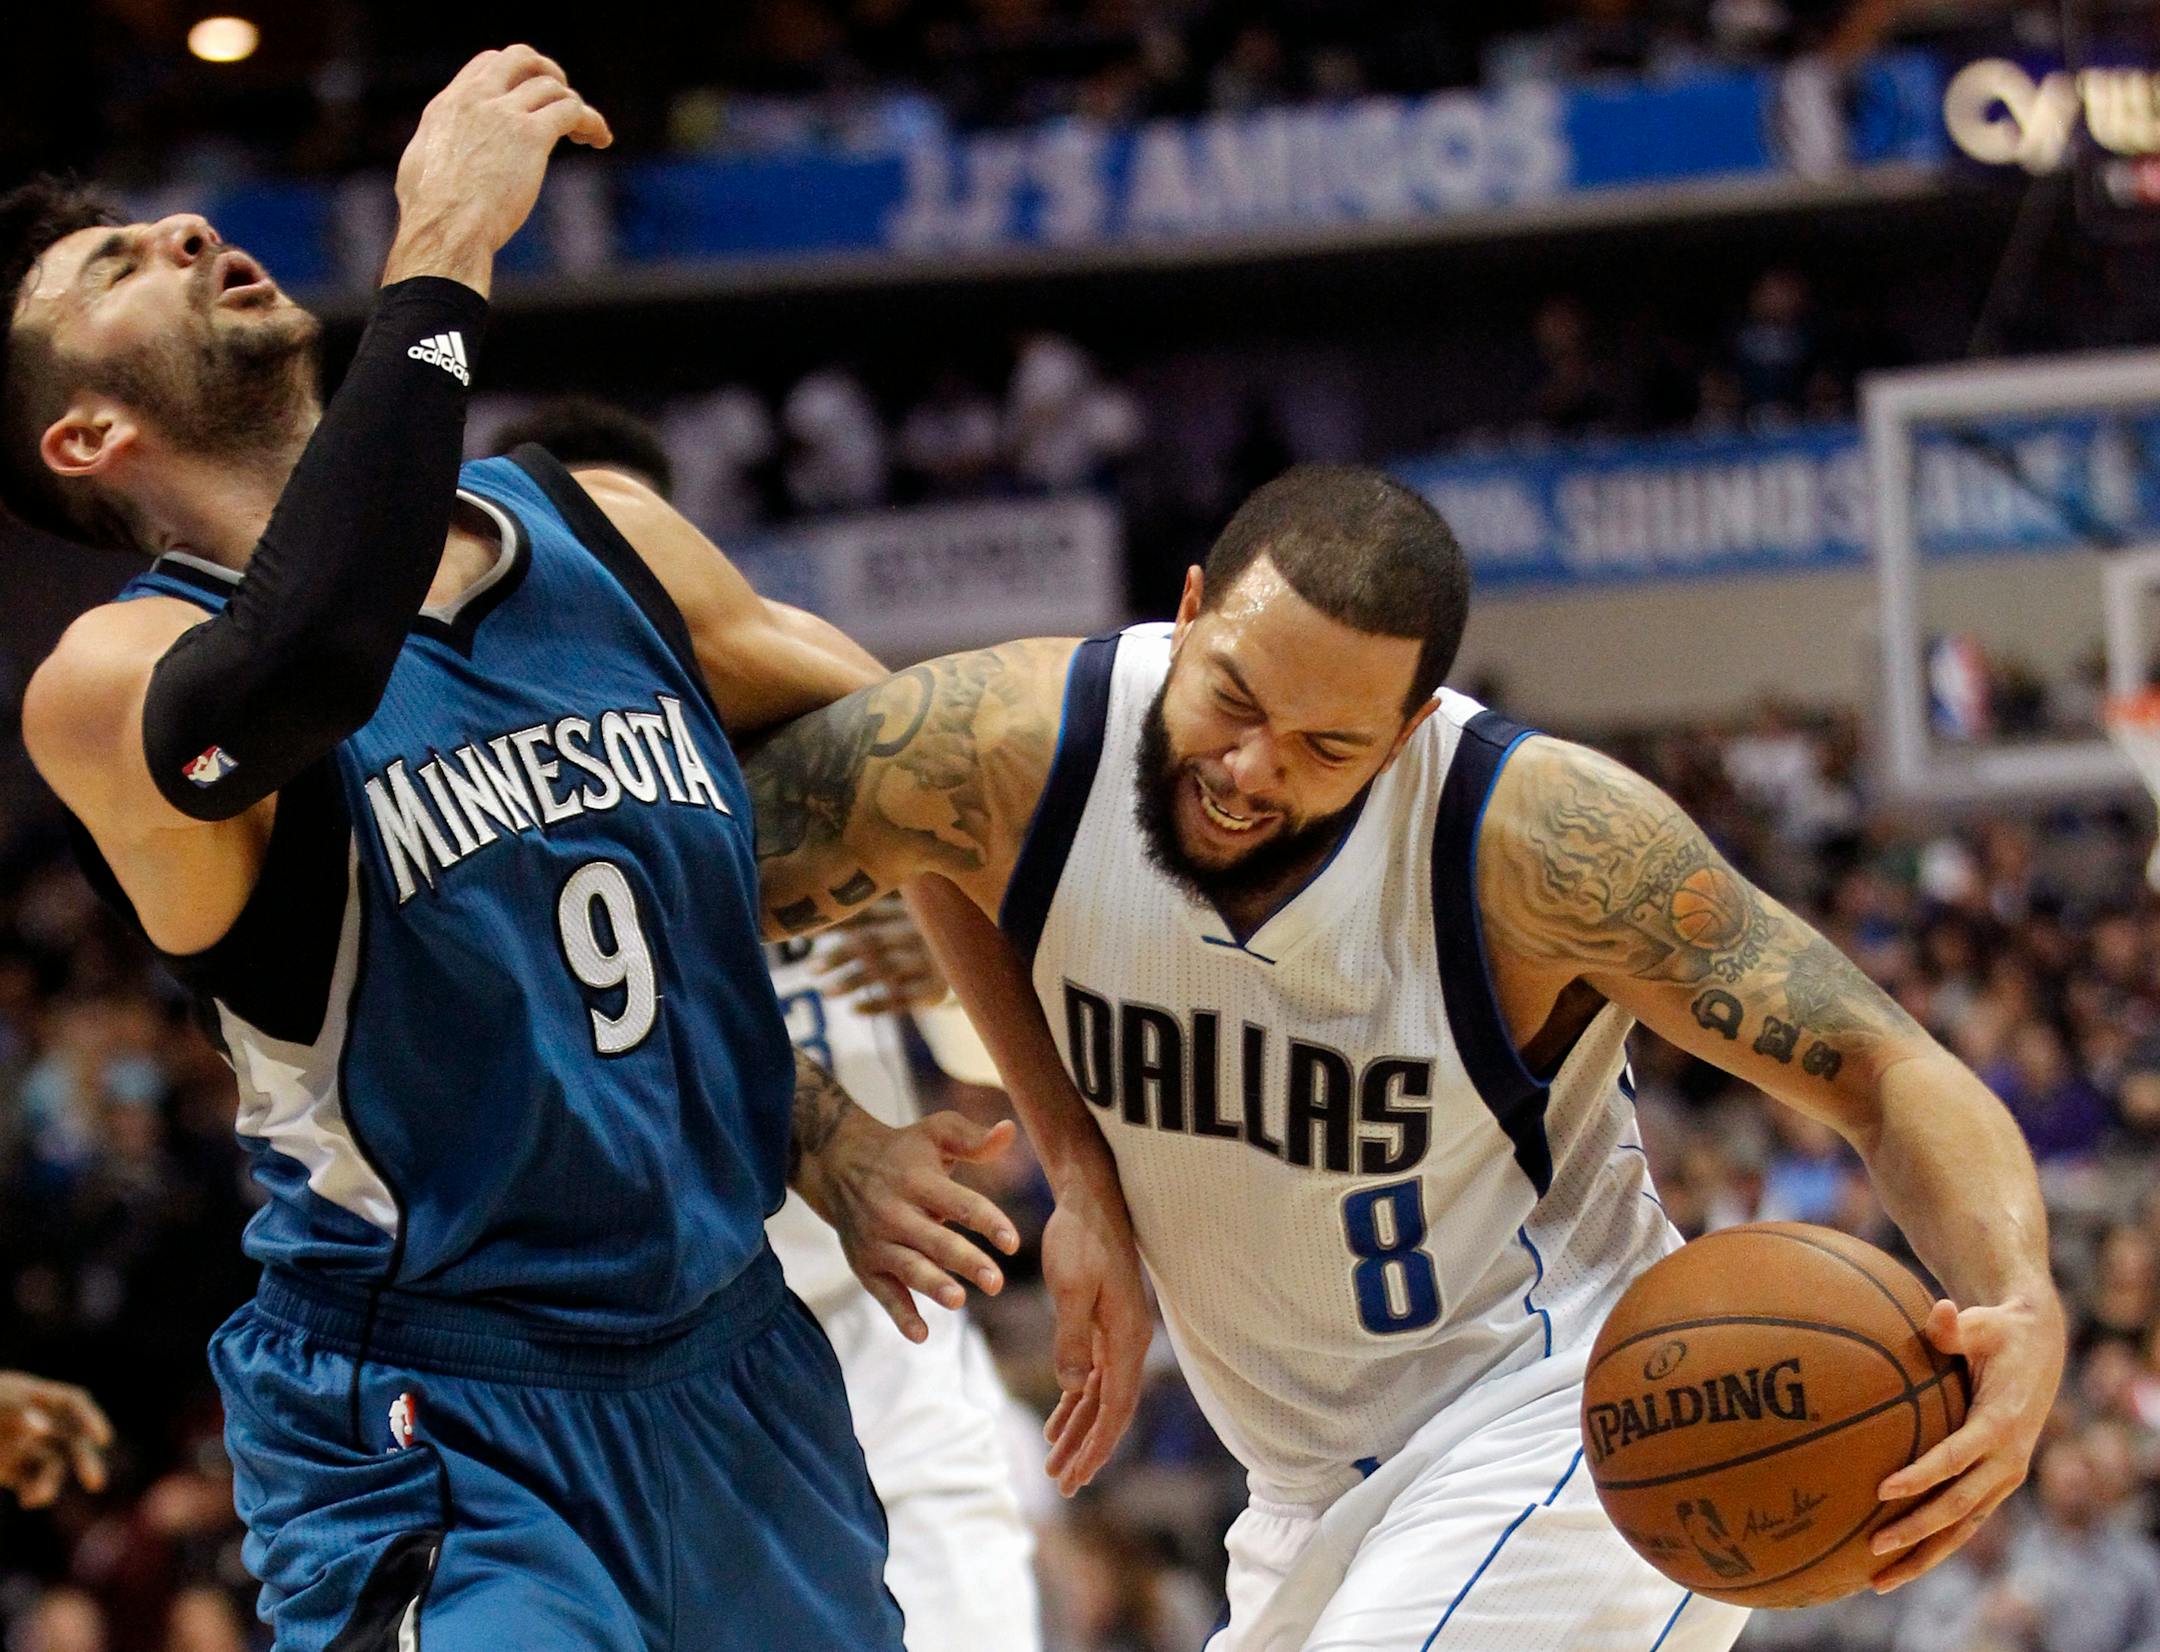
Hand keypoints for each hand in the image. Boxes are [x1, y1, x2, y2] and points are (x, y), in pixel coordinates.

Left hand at [0, 1372, 111, 1507]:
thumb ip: (15, 1411)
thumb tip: (43, 1429)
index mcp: (34, 1396)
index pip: (72, 1403)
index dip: (91, 1419)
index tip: (103, 1440)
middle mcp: (34, 1421)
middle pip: (71, 1439)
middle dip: (84, 1461)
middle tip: (96, 1484)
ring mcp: (21, 1446)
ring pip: (51, 1465)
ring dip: (52, 1482)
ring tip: (39, 1499)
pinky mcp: (9, 1469)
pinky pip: (30, 1481)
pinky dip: (35, 1491)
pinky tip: (30, 1501)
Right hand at [387, 46, 612, 288]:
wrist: (445, 226)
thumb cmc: (431, 213)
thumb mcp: (422, 165)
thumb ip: (440, 148)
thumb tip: (441, 157)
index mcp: (449, 103)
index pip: (489, 63)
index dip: (516, 75)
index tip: (530, 98)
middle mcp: (477, 98)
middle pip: (521, 57)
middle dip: (547, 72)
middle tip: (563, 100)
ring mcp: (504, 113)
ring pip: (553, 86)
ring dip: (575, 106)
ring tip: (585, 135)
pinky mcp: (531, 135)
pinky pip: (573, 110)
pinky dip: (592, 121)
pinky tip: (601, 140)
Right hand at [796, 1106, 1020, 1342]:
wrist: (838, 1163)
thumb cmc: (904, 1150)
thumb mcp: (936, 1132)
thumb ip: (973, 1139)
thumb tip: (1009, 1130)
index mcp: (918, 1180)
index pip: (958, 1203)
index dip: (987, 1221)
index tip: (1012, 1242)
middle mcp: (895, 1212)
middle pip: (935, 1240)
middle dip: (965, 1262)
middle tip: (996, 1282)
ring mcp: (878, 1241)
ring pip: (908, 1268)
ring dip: (932, 1286)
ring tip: (958, 1301)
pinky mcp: (865, 1264)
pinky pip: (883, 1293)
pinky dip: (900, 1315)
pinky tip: (921, 1335)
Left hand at [816, 897, 949, 1016]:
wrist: (978, 964)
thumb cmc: (926, 940)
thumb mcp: (904, 922)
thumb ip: (866, 922)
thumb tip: (809, 932)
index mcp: (909, 911)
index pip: (867, 915)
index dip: (836, 926)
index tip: (805, 939)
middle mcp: (919, 932)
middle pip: (872, 942)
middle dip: (838, 955)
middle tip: (810, 970)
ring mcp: (930, 960)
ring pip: (884, 970)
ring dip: (851, 981)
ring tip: (825, 992)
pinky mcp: (938, 988)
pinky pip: (903, 997)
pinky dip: (878, 1004)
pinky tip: (854, 1010)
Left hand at [1039, 1153, 1150, 1495]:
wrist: (1088, 1196)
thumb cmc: (1080, 1236)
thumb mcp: (1072, 1286)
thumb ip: (1073, 1338)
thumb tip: (1075, 1386)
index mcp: (1127, 1337)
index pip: (1115, 1407)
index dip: (1096, 1446)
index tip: (1076, 1477)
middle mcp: (1128, 1341)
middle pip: (1110, 1410)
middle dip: (1088, 1449)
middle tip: (1063, 1485)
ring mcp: (1116, 1333)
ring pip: (1099, 1396)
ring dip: (1079, 1430)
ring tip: (1056, 1464)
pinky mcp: (1102, 1323)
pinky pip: (1091, 1376)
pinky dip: (1075, 1402)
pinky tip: (1058, 1421)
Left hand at [1869, 1290, 2064, 1591]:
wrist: (2039, 1347)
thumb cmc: (1998, 1330)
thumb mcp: (1983, 1322)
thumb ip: (1956, 1325)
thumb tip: (1939, 1310)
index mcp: (2001, 1421)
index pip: (1959, 1455)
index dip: (1924, 1473)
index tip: (1883, 1488)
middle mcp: (2007, 1458)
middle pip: (1960, 1505)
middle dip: (1917, 1529)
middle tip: (1871, 1546)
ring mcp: (2004, 1476)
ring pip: (1963, 1527)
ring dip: (1923, 1554)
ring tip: (1877, 1580)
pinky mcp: (1995, 1483)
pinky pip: (1964, 1522)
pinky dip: (1934, 1545)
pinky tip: (1896, 1563)